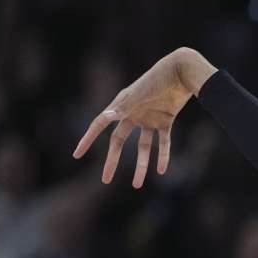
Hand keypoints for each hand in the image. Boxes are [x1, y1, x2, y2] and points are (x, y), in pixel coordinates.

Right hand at [72, 48, 216, 187]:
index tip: (76, 155)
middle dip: (112, 161)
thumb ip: (122, 108)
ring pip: (142, 147)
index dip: (87, 140)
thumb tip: (104, 117)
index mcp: (120, 106)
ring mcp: (149, 118)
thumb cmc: (155, 80)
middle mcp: (132, 114)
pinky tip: (161, 171)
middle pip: (118, 142)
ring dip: (141, 165)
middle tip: (105, 181)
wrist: (181, 72)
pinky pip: (163, 142)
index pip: (99, 125)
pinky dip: (163, 155)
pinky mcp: (166, 120)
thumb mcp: (137, 96)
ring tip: (136, 185)